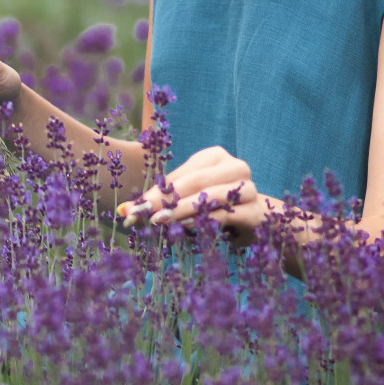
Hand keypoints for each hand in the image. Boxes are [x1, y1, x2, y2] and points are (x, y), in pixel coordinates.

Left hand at [114, 145, 283, 244]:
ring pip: (209, 196)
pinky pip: (226, 214)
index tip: (129, 210)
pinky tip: (184, 227)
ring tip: (157, 221)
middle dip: (162, 200)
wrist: (259, 224)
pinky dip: (203, 220)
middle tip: (138, 216)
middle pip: (193, 182)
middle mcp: (234, 167)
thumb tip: (124, 211)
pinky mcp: (255, 211)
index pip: (179, 175)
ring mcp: (249, 188)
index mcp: (215, 157)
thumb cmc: (217, 209)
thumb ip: (162, 202)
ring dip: (180, 210)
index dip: (153, 192)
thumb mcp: (189, 201)